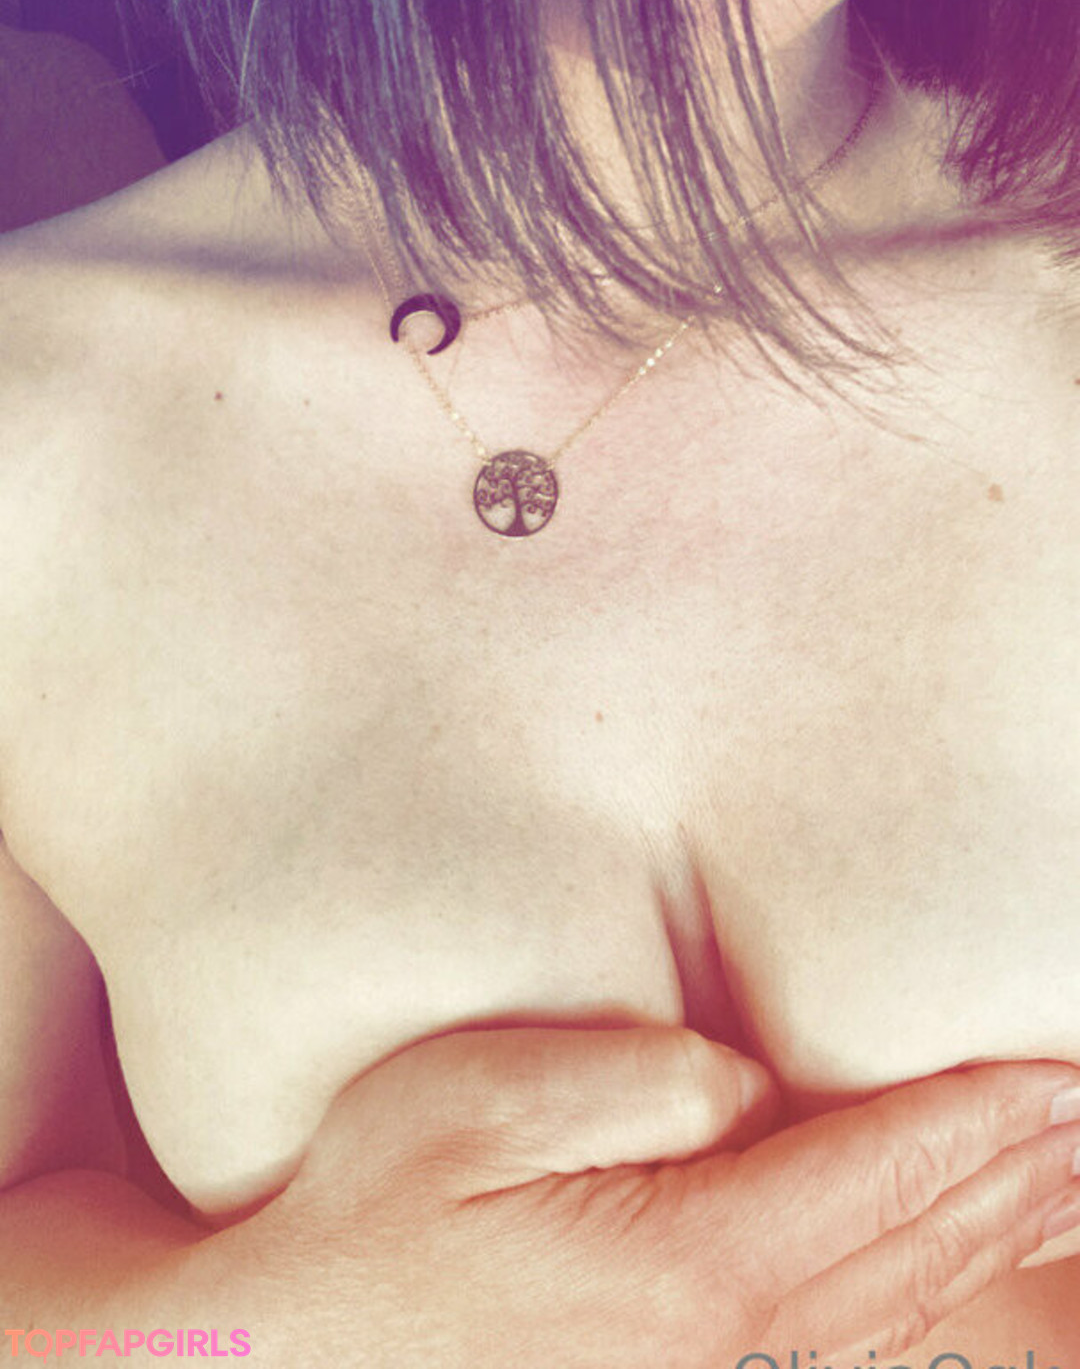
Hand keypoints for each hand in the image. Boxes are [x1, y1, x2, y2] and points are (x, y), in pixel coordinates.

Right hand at [228, 1026, 1079, 1365]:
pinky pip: (846, 1360)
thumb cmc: (371, 1217)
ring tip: (1066, 1181)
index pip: (881, 1176)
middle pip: (917, 1253)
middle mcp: (726, 1356)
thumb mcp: (473, 1104)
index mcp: (689, 1271)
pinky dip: (926, 1308)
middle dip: (1020, 1177)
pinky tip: (950, 1280)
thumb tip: (748, 1083)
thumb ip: (633, 1082)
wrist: (289, 1360)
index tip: (1062, 1071)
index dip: (985, 1120)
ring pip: (901, 1317)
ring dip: (994, 1243)